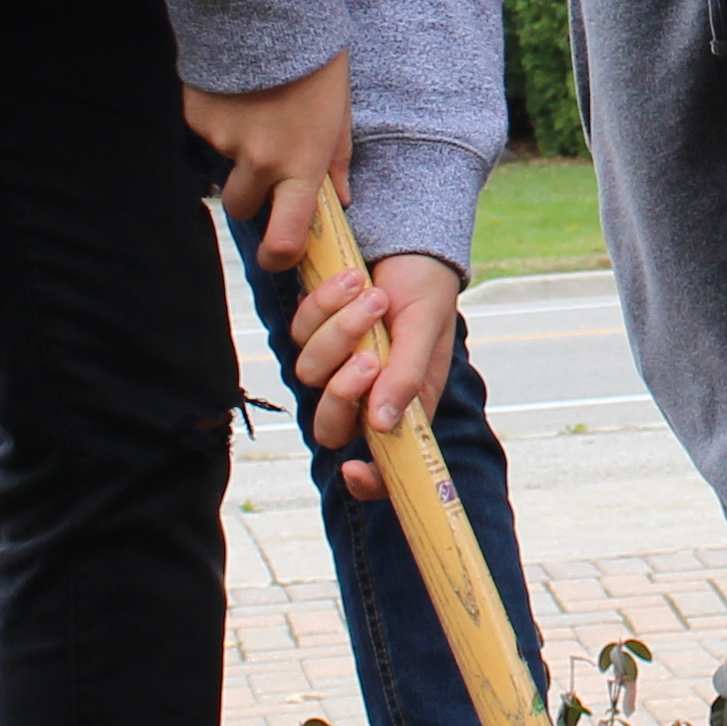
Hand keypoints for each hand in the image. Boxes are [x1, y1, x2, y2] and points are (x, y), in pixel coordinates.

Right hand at [184, 56, 352, 273]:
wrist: (266, 7)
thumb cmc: (314, 58)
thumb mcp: (339, 111)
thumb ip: (335, 160)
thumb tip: (340, 198)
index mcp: (301, 164)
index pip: (283, 239)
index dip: (279, 258)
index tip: (279, 253)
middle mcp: (259, 161)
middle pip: (241, 208)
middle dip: (251, 195)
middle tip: (266, 162)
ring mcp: (223, 140)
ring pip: (222, 165)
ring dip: (235, 149)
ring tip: (256, 107)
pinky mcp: (195, 117)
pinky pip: (204, 133)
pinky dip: (218, 119)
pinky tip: (237, 89)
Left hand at [292, 250, 465, 498]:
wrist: (405, 243)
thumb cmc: (426, 291)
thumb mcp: (426, 329)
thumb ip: (408, 375)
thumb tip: (383, 424)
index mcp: (405, 406)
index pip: (385, 465)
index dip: (369, 481)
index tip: (353, 469)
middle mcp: (366, 394)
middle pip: (330, 427)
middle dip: (342, 393)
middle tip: (371, 358)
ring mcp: (336, 364)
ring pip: (311, 372)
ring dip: (341, 331)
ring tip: (372, 295)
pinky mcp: (314, 333)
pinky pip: (300, 331)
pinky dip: (325, 304)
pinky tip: (351, 279)